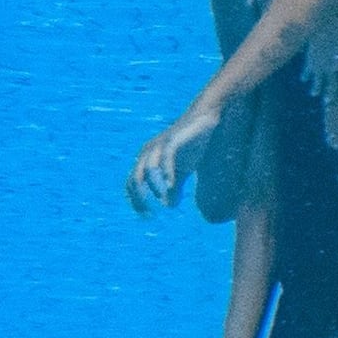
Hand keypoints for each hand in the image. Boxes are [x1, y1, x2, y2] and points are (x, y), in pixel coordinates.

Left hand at [127, 99, 222, 213]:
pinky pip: (166, 158)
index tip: (147, 217)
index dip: (136, 201)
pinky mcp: (172, 140)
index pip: (133, 184)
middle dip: (140, 198)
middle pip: (135, 179)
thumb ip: (174, 187)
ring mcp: (159, 146)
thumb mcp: (182, 171)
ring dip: (153, 187)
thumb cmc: (191, 146)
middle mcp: (148, 152)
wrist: (204, 120)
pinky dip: (167, 173)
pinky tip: (172, 186)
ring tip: (161, 203)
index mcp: (146, 160)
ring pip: (148, 169)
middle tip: (150, 214)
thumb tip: (168, 205)